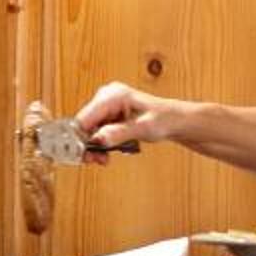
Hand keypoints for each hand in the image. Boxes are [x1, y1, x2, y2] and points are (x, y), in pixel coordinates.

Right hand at [71, 82, 185, 158]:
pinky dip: (100, 144)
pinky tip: (108, 151)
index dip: (81, 138)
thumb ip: (120, 133)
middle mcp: (105, 97)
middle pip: (84, 125)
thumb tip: (99, 139)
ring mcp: (105, 105)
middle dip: (89, 145)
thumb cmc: (164, 119)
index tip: (87, 154)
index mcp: (113, 95)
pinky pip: (95, 131)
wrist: (173, 121)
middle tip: (99, 160)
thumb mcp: (144, 128)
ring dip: (94, 147)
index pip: (83, 118)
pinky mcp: (106, 114)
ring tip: (104, 158)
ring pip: (88, 130)